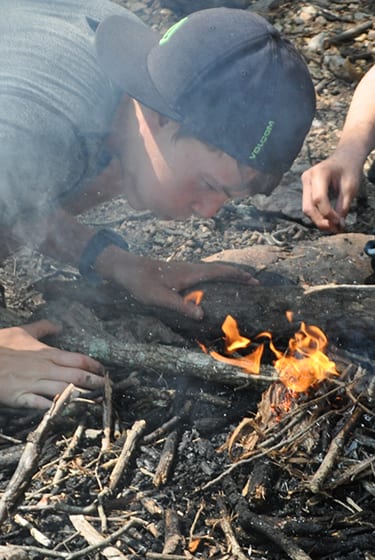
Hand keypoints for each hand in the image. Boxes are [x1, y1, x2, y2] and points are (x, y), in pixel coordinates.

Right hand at [0, 320, 103, 408]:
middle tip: (107, 387)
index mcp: (45, 353)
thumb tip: (58, 324)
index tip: (103, 370)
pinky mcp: (20, 397)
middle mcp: (43, 368)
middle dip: (94, 381)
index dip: (93, 365)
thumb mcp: (21, 331)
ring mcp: (32, 383)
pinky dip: (53, 408)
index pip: (76, 358)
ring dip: (81, 395)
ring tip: (95, 401)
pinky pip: (40, 404)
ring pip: (63, 390)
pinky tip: (66, 412)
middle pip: (75, 375)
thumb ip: (42, 327)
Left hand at [100, 249, 257, 319]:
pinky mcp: (181, 273)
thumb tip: (202, 315)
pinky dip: (217, 277)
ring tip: (240, 283)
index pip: (220, 272)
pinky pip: (205, 273)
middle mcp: (191, 268)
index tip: (253, 280)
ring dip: (228, 275)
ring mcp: (186, 269)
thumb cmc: (142, 282)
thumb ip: (180, 305)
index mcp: (190, 273)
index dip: (237, 275)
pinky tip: (215, 285)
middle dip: (238, 275)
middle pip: (220, 269)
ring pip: (213, 270)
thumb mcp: (159, 297)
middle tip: (254, 282)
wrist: (128, 268)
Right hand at [301, 152, 361, 231]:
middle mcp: (307, 177)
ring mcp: (304, 183)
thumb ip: (342, 205)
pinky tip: (329, 220)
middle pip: (309, 206)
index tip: (340, 222)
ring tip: (333, 227)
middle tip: (334, 229)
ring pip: (307, 209)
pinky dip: (318, 215)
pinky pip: (309, 206)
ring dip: (319, 220)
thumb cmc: (349, 169)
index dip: (328, 214)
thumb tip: (337, 224)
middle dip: (321, 221)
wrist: (345, 157)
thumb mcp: (350, 187)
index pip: (319, 199)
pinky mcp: (306, 188)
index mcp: (319, 172)